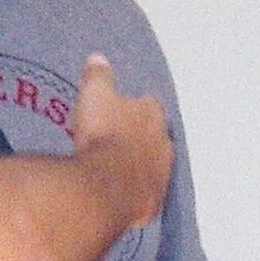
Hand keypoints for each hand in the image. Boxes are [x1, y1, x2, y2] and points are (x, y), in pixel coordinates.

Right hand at [72, 54, 173, 227]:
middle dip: (141, 138)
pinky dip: (136, 191)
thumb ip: (98, 76)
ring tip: (118, 169)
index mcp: (153, 114)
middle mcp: (165, 144)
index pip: (148, 105)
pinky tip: (122, 194)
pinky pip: (145, 193)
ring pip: (154, 166)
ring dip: (140, 166)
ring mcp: (162, 175)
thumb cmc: (102, 134)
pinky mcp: (154, 202)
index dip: (133, 108)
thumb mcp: (94, 95)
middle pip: (155, 137)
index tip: (119, 111)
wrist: (107, 186)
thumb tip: (98, 58)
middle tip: (117, 141)